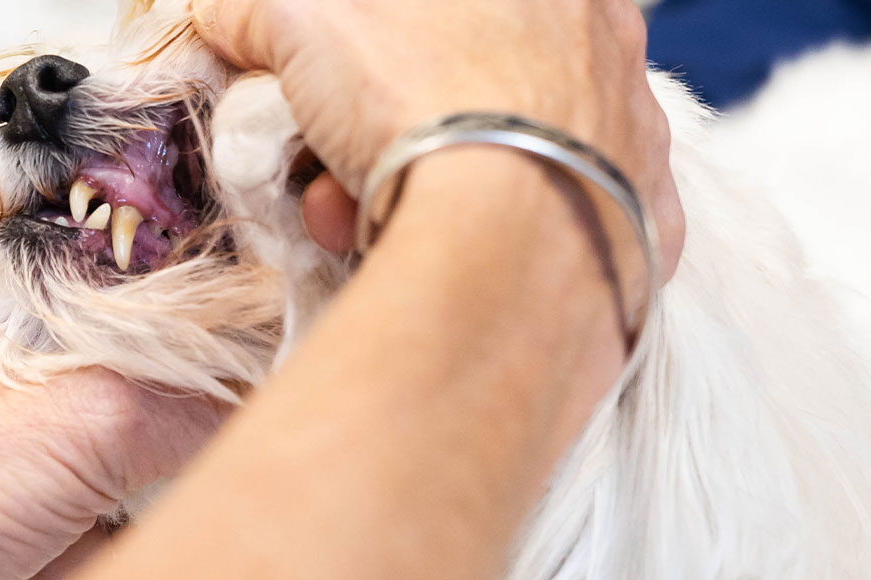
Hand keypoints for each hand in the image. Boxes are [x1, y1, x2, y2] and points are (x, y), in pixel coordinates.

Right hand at [193, 0, 683, 282]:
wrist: (510, 246)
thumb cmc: (422, 102)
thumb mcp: (303, 18)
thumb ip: (258, 9)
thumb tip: (228, 15)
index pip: (439, 14)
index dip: (361, 53)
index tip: (319, 96)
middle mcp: (611, 54)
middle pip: (470, 87)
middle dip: (385, 130)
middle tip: (332, 173)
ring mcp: (636, 146)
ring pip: (511, 162)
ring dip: (425, 190)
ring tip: (364, 228)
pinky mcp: (642, 234)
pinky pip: (558, 234)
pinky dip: (498, 247)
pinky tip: (446, 264)